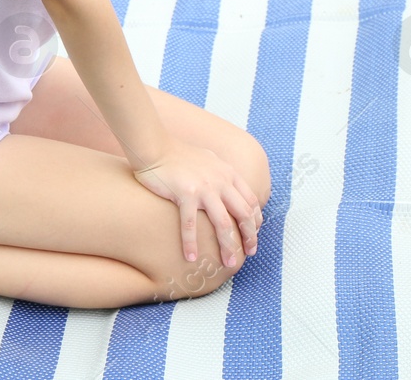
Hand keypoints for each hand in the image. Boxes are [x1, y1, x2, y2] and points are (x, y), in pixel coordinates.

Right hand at [132, 141, 261, 268]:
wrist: (155, 146)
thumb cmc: (178, 155)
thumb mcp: (209, 160)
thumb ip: (221, 174)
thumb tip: (230, 188)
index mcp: (228, 173)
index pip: (250, 200)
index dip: (255, 220)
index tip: (253, 235)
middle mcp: (220, 181)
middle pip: (243, 213)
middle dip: (249, 236)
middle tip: (249, 253)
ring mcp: (204, 187)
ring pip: (223, 223)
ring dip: (228, 246)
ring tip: (228, 263)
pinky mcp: (185, 193)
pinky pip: (190, 224)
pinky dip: (191, 243)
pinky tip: (191, 257)